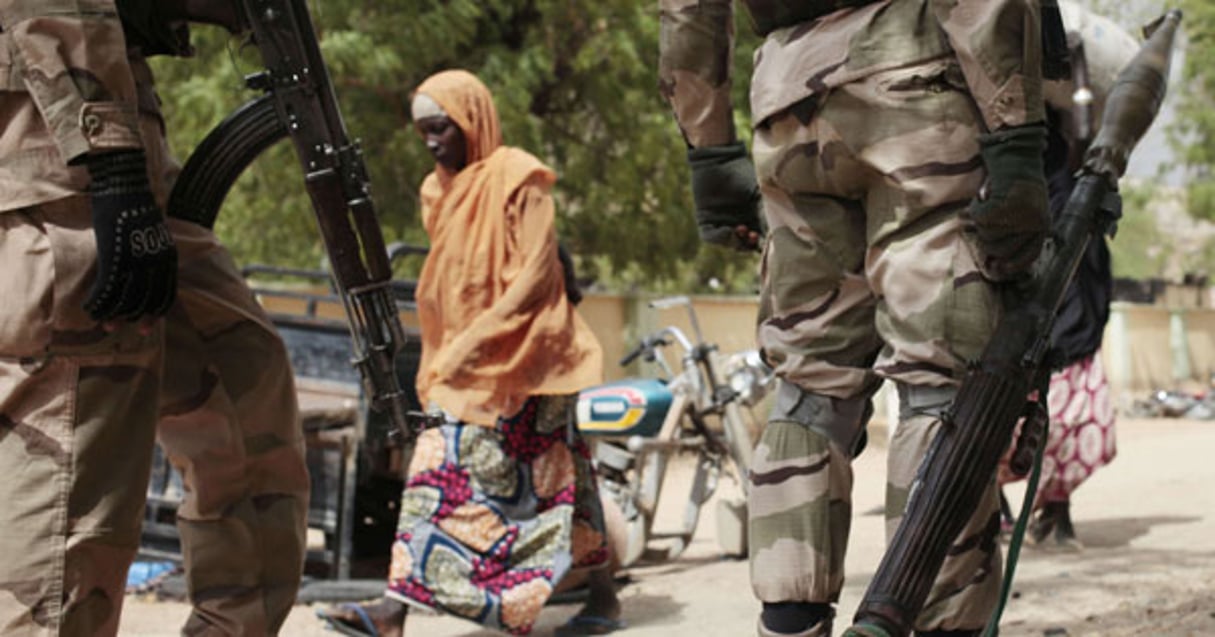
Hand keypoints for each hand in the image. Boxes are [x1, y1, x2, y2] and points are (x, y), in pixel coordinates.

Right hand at [84, 150, 177, 323]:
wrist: (124, 186)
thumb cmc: (135, 206)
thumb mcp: (153, 233)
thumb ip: (153, 253)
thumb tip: (145, 271)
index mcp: (167, 257)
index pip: (166, 295)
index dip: (155, 313)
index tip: (146, 326)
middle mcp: (155, 263)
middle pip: (146, 302)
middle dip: (132, 319)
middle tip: (118, 329)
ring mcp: (136, 261)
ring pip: (125, 300)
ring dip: (113, 315)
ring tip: (103, 323)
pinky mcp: (115, 257)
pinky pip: (107, 290)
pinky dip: (99, 303)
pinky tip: (90, 308)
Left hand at [688, 143, 763, 251]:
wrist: (720, 160)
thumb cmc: (741, 172)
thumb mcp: (758, 192)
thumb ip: (766, 210)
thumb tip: (777, 227)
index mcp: (750, 217)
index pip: (758, 237)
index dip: (762, 242)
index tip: (768, 239)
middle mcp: (736, 222)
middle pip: (743, 244)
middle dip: (749, 244)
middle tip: (753, 235)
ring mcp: (720, 221)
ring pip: (729, 242)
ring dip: (736, 241)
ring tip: (742, 229)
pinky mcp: (705, 218)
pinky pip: (710, 235)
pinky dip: (720, 237)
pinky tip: (729, 230)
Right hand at [962, 124, 1050, 280]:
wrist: (1016, 155)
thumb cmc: (1017, 184)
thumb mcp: (1026, 210)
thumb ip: (1015, 233)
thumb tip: (996, 266)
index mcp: (1043, 225)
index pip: (1028, 257)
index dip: (1011, 266)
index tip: (997, 268)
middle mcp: (1035, 223)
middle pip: (999, 250)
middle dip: (986, 237)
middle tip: (983, 223)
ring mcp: (1020, 215)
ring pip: (987, 234)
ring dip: (980, 221)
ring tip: (986, 205)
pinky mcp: (1005, 205)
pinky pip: (979, 218)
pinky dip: (975, 209)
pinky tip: (981, 197)